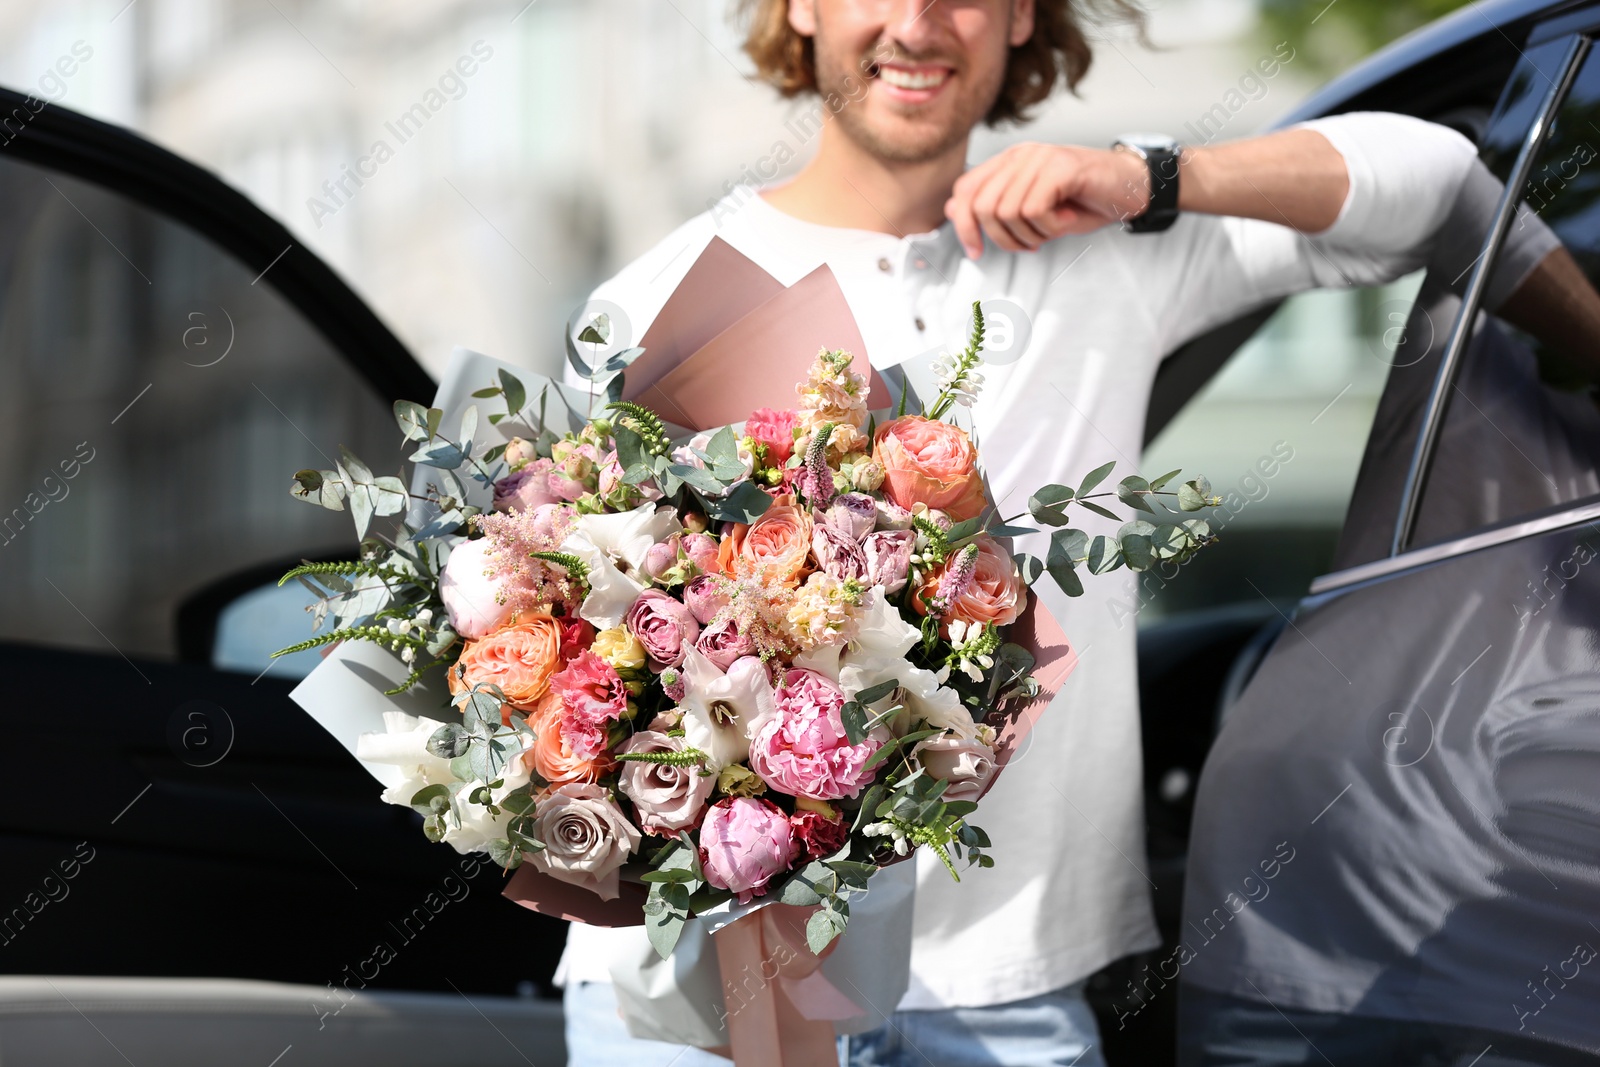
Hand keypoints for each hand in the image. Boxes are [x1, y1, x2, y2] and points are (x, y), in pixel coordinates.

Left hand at [944, 142, 1150, 258]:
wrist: (1133, 188)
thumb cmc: (1085, 202)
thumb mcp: (1035, 212)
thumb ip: (995, 209)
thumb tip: (951, 211)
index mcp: (1009, 162)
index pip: (964, 191)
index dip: (963, 226)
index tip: (976, 252)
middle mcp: (1021, 155)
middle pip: (981, 207)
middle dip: (1002, 239)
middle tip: (1031, 244)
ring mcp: (1040, 157)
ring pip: (1007, 212)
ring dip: (1031, 234)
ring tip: (1054, 229)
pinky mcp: (1060, 167)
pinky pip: (1034, 210)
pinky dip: (1049, 227)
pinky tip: (1067, 219)